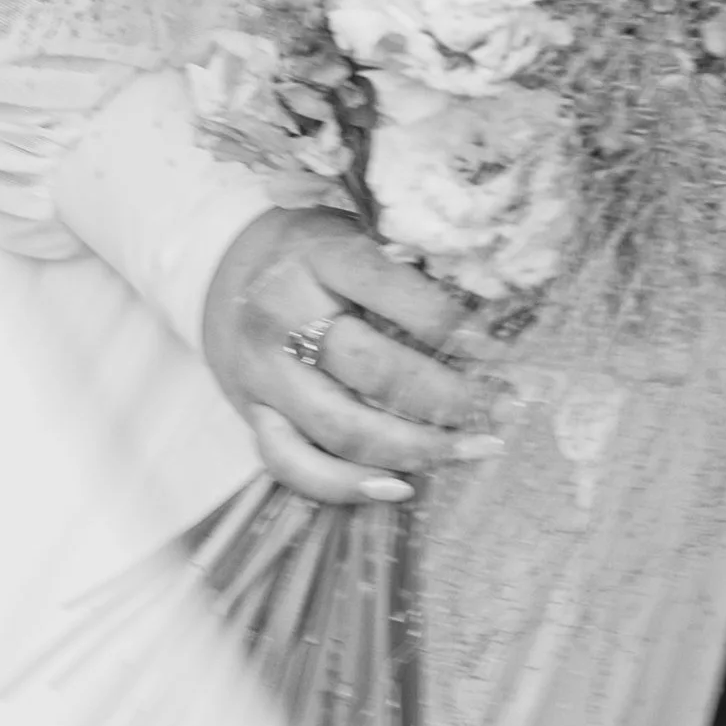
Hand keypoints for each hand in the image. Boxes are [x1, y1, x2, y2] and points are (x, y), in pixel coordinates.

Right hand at [200, 209, 511, 504]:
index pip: (390, 290)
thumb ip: (409, 273)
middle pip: (373, 370)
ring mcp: (265, 374)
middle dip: (446, 397)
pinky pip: (297, 467)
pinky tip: (402, 488)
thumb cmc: (315, 256)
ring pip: (343, 429)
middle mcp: (284, 316)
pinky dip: (349, 487)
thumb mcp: (358, 238)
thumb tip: (487, 320)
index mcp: (319, 257)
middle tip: (498, 408)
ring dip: (416, 449)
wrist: (227, 273)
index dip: (449, 325)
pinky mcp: (254, 417)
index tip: (496, 350)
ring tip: (472, 450)